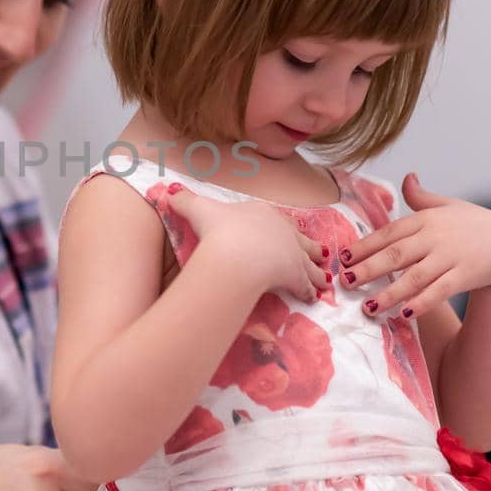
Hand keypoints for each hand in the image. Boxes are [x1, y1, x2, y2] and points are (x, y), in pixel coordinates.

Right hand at [165, 188, 328, 301]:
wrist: (234, 253)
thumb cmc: (217, 229)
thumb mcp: (196, 209)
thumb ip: (183, 201)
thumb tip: (166, 192)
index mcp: (263, 213)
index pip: (278, 220)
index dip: (284, 228)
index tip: (290, 232)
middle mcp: (283, 231)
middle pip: (301, 240)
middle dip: (310, 248)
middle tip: (320, 255)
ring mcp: (292, 253)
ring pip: (310, 263)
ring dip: (316, 272)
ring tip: (324, 280)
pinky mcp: (295, 275)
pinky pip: (305, 286)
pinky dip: (309, 292)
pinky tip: (311, 298)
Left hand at [338, 173, 490, 318]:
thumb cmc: (472, 224)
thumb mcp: (447, 206)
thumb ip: (421, 197)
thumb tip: (407, 176)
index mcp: (425, 220)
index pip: (388, 233)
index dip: (364, 246)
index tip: (342, 259)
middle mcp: (435, 237)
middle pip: (396, 255)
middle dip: (368, 269)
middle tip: (344, 283)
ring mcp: (450, 257)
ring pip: (415, 277)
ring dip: (390, 293)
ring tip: (368, 307)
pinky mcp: (465, 276)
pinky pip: (440, 291)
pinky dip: (422, 302)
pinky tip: (404, 314)